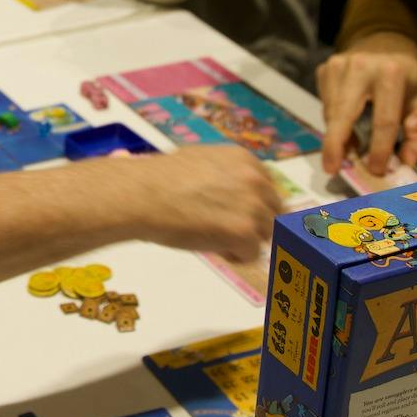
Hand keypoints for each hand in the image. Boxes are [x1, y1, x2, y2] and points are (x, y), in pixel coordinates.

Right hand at [130, 145, 282, 262]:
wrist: (142, 195)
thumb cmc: (159, 180)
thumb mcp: (201, 162)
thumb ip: (225, 175)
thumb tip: (230, 194)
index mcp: (245, 160)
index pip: (269, 189)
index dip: (255, 207)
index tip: (239, 217)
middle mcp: (255, 180)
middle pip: (274, 213)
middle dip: (255, 225)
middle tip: (227, 233)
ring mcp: (252, 206)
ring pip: (266, 234)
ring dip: (245, 241)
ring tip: (215, 239)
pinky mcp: (245, 232)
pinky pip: (252, 254)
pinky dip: (235, 257)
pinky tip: (213, 249)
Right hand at [316, 32, 416, 174]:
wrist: (386, 41)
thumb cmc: (406, 75)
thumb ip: (416, 130)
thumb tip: (407, 163)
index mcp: (391, 73)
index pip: (383, 120)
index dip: (379, 149)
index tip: (376, 170)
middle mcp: (361, 66)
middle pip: (343, 114)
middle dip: (336, 144)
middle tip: (332, 169)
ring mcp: (338, 65)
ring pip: (331, 112)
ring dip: (336, 137)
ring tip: (348, 153)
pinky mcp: (325, 69)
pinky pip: (325, 104)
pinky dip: (333, 123)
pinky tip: (345, 131)